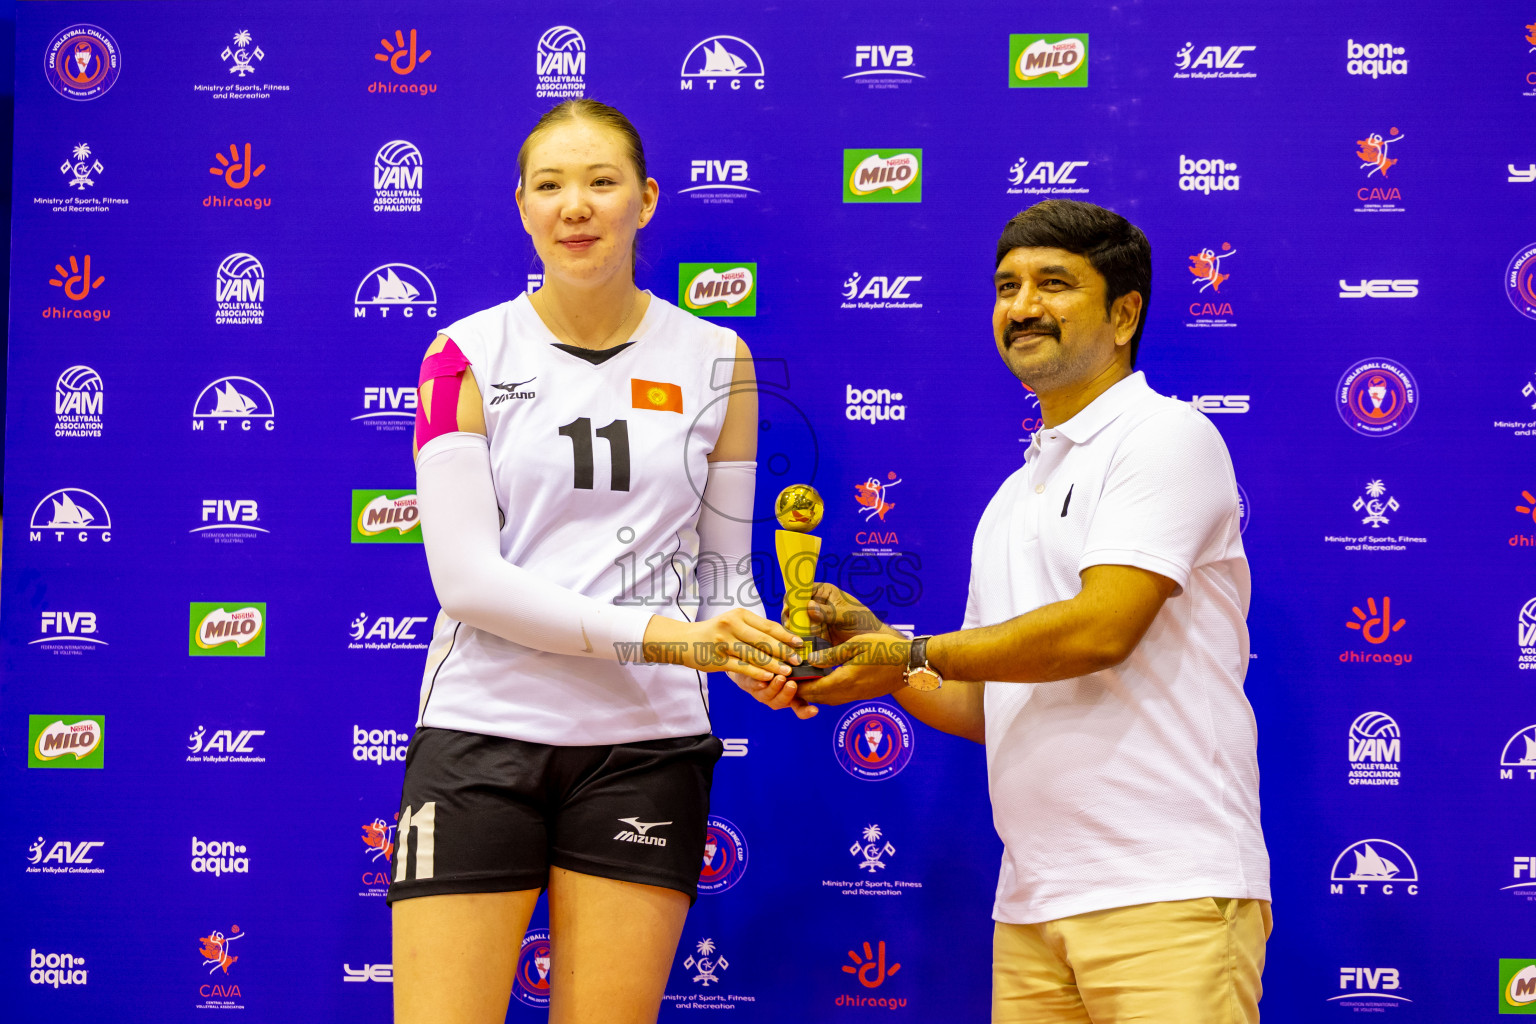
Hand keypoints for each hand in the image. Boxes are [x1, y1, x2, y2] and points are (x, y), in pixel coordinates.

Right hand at [642, 609, 800, 680]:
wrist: (684, 640)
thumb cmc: (714, 632)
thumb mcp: (733, 622)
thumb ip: (754, 628)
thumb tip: (783, 638)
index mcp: (739, 614)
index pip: (767, 626)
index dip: (786, 636)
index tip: (799, 644)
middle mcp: (731, 625)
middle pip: (763, 640)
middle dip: (783, 652)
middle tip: (797, 661)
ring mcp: (723, 642)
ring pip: (753, 655)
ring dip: (773, 665)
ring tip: (787, 672)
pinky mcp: (716, 659)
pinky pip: (741, 667)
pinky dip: (756, 673)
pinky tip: (768, 678)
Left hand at [729, 670, 817, 719]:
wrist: (752, 666)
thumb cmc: (780, 667)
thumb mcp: (793, 669)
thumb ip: (804, 670)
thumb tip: (819, 661)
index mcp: (791, 697)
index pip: (801, 708)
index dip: (807, 711)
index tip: (815, 710)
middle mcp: (777, 698)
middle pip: (783, 701)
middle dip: (788, 694)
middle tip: (793, 685)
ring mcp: (763, 694)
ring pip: (769, 695)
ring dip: (775, 687)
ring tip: (780, 678)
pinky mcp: (750, 685)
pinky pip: (753, 685)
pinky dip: (757, 682)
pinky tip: (761, 679)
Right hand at [794, 584, 902, 646]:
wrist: (872, 644)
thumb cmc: (864, 622)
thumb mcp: (847, 615)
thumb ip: (828, 612)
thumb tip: (809, 606)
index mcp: (823, 591)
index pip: (802, 589)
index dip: (793, 598)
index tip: (789, 610)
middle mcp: (816, 603)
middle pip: (794, 607)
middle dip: (790, 617)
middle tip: (791, 628)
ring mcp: (813, 619)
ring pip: (795, 622)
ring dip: (793, 630)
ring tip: (796, 638)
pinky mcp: (814, 634)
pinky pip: (801, 636)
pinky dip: (799, 641)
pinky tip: (799, 646)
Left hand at [796, 632, 909, 705]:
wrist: (911, 663)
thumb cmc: (885, 649)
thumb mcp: (855, 645)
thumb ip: (831, 655)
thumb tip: (810, 660)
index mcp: (844, 681)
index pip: (812, 690)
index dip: (796, 687)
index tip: (785, 679)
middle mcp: (848, 693)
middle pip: (817, 698)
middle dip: (802, 692)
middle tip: (790, 681)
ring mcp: (857, 696)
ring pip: (828, 700)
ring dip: (815, 693)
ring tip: (804, 680)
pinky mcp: (863, 695)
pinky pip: (839, 698)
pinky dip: (827, 692)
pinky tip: (825, 680)